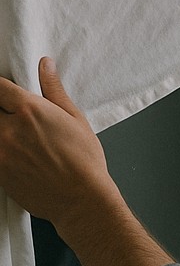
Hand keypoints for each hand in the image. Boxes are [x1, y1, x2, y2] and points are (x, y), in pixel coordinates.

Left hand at [0, 57, 121, 227]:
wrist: (81, 200)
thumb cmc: (85, 161)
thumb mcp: (76, 120)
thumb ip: (54, 90)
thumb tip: (45, 65)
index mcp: (30, 110)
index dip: (0, 89)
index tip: (4, 95)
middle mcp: (9, 129)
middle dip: (1, 112)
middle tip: (13, 120)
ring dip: (2, 131)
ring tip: (17, 140)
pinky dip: (1, 150)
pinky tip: (14, 154)